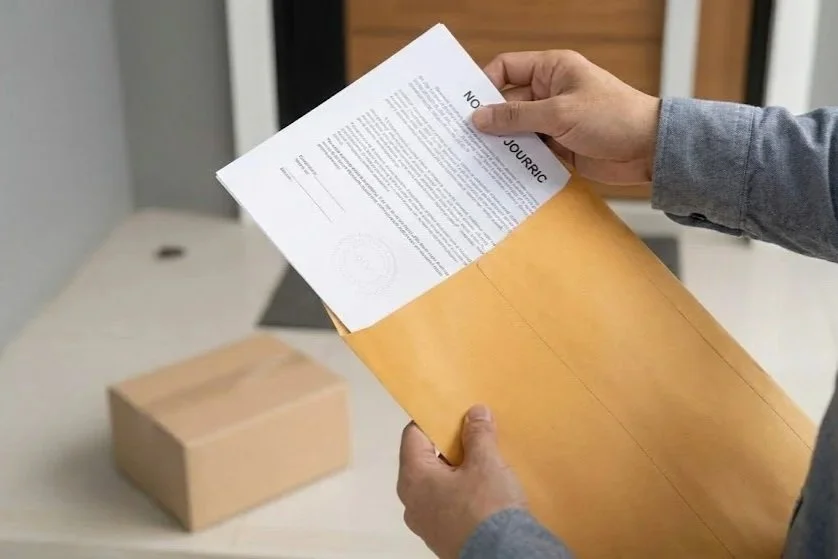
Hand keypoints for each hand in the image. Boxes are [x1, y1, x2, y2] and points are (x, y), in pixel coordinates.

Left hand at [397, 405, 526, 558]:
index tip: (452, 411)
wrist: (503, 558)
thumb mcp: (486, 462)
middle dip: (448, 445)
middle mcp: (412, 502)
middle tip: (472, 434)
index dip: (432, 419)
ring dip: (456, 470)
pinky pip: (446, 505)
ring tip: (482, 460)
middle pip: (424, 460)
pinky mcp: (442, 537)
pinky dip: (461, 492)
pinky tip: (484, 488)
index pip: (412, 435)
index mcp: (413, 478)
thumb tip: (475, 413)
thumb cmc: (486, 509)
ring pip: (436, 484)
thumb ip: (478, 434)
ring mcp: (426, 523)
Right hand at [472, 50, 660, 184]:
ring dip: (501, 143)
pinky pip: (529, 150)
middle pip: (507, 103)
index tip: (465, 107)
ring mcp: (553, 120)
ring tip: (476, 158)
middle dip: (488, 120)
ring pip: (516, 130)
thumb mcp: (559, 114)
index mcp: (551, 70)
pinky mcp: (558, 146)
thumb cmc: (613, 118)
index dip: (484, 84)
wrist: (649, 150)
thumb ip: (517, 116)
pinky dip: (517, 160)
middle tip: (462, 137)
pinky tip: (500, 171)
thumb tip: (480, 118)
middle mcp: (550, 92)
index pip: (507, 69)